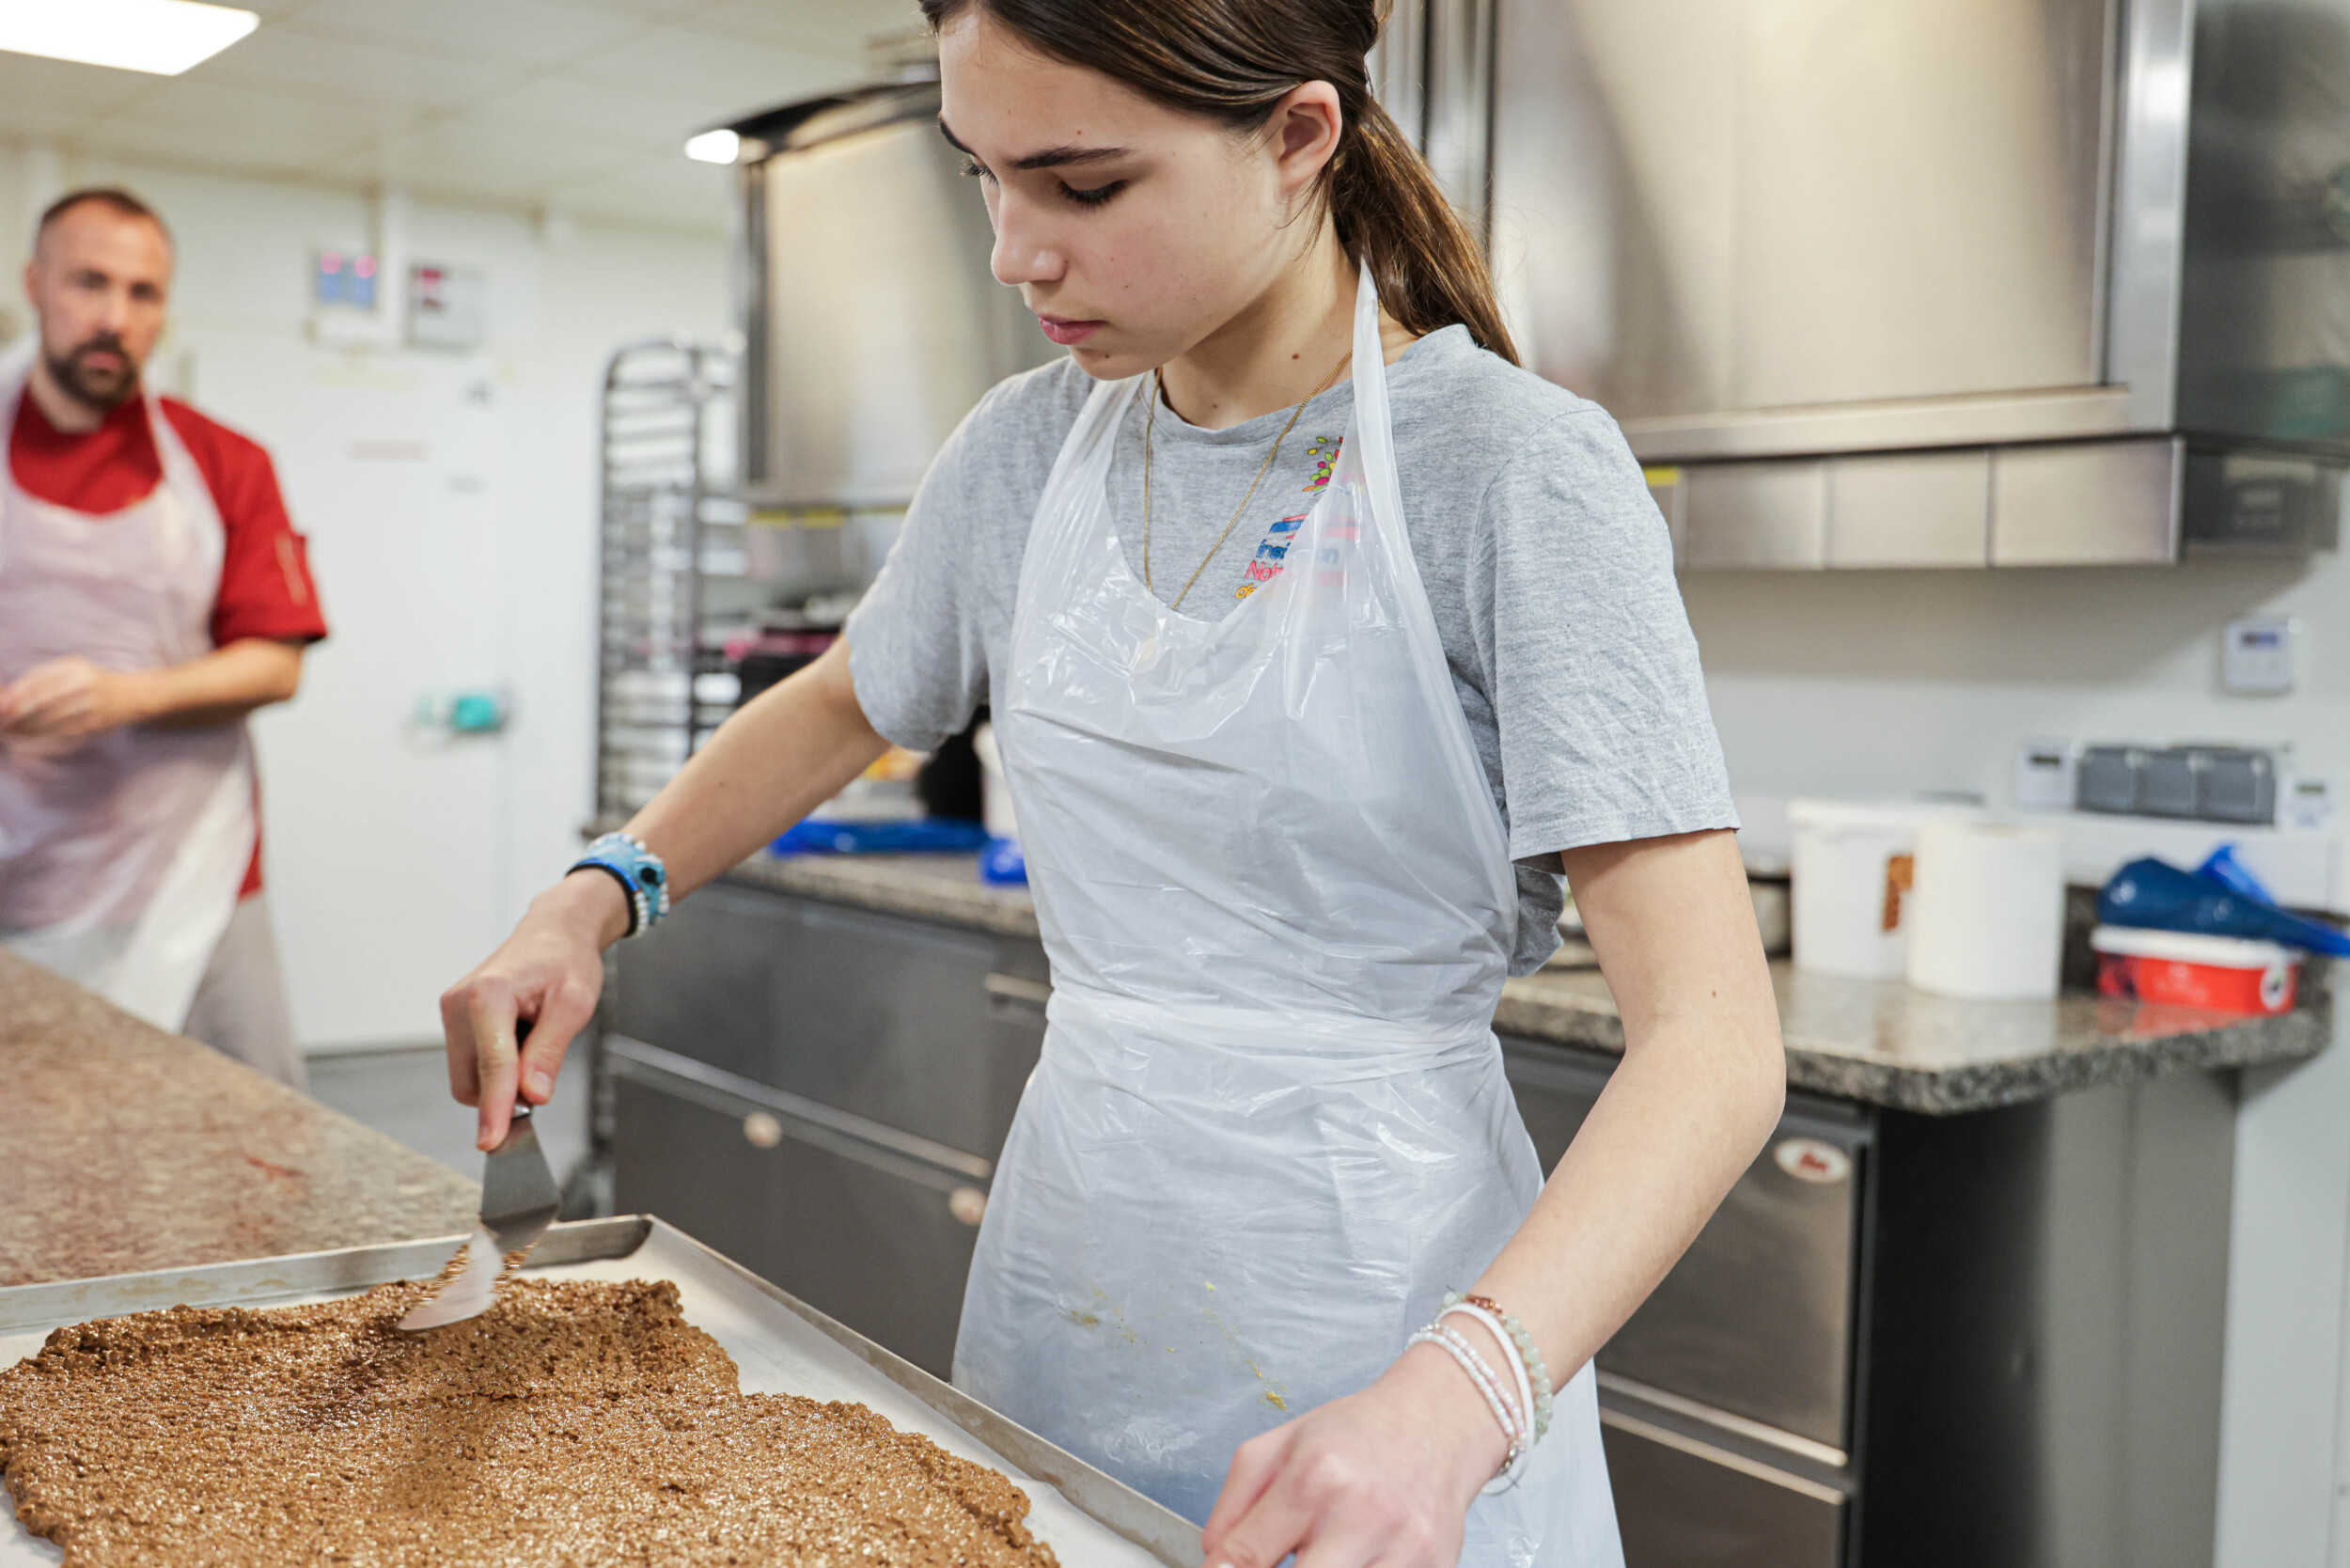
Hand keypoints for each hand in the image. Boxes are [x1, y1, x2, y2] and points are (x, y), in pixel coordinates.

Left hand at [0, 656, 154, 736]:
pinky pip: (63, 731)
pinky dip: (44, 736)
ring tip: (13, 732)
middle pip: (42, 701)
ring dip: (28, 728)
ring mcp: (91, 705)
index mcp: (75, 667)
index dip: (17, 694)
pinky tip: (33, 737)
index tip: (3, 706)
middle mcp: (84, 684)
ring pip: (51, 719)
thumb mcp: (72, 669)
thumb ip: (42, 677)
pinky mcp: (95, 723)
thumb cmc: (95, 681)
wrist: (134, 695)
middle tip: (4, 722)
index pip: (38, 680)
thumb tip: (8, 693)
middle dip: (18, 714)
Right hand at [441, 871, 629, 1150]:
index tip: (492, 1143)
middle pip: (471, 1082)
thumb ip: (550, 1051)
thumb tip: (533, 1096)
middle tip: (544, 1064)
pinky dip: (495, 1064)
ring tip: (532, 1036)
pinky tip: (519, 1035)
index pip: (492, 1067)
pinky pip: (471, 1062)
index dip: (496, 1109)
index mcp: (489, 995)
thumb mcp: (574, 1004)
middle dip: (504, 1092)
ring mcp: (452, 1011)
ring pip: (468, 1077)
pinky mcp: (453, 1019)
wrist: (553, 931)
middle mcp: (459, 1003)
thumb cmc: (566, 961)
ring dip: (501, 1077)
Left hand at [1202, 1340, 1510, 1567]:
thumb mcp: (1278, 1447)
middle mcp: (1361, 1511)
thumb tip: (1214, 1558)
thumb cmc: (1356, 1434)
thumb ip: (1234, 1504)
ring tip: (1324, 1552)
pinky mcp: (1435, 1564)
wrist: (1435, 1422)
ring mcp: (1403, 1545)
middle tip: (1284, 1560)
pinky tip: (1359, 1554)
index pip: (1246, 1557)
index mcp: (1314, 1476)